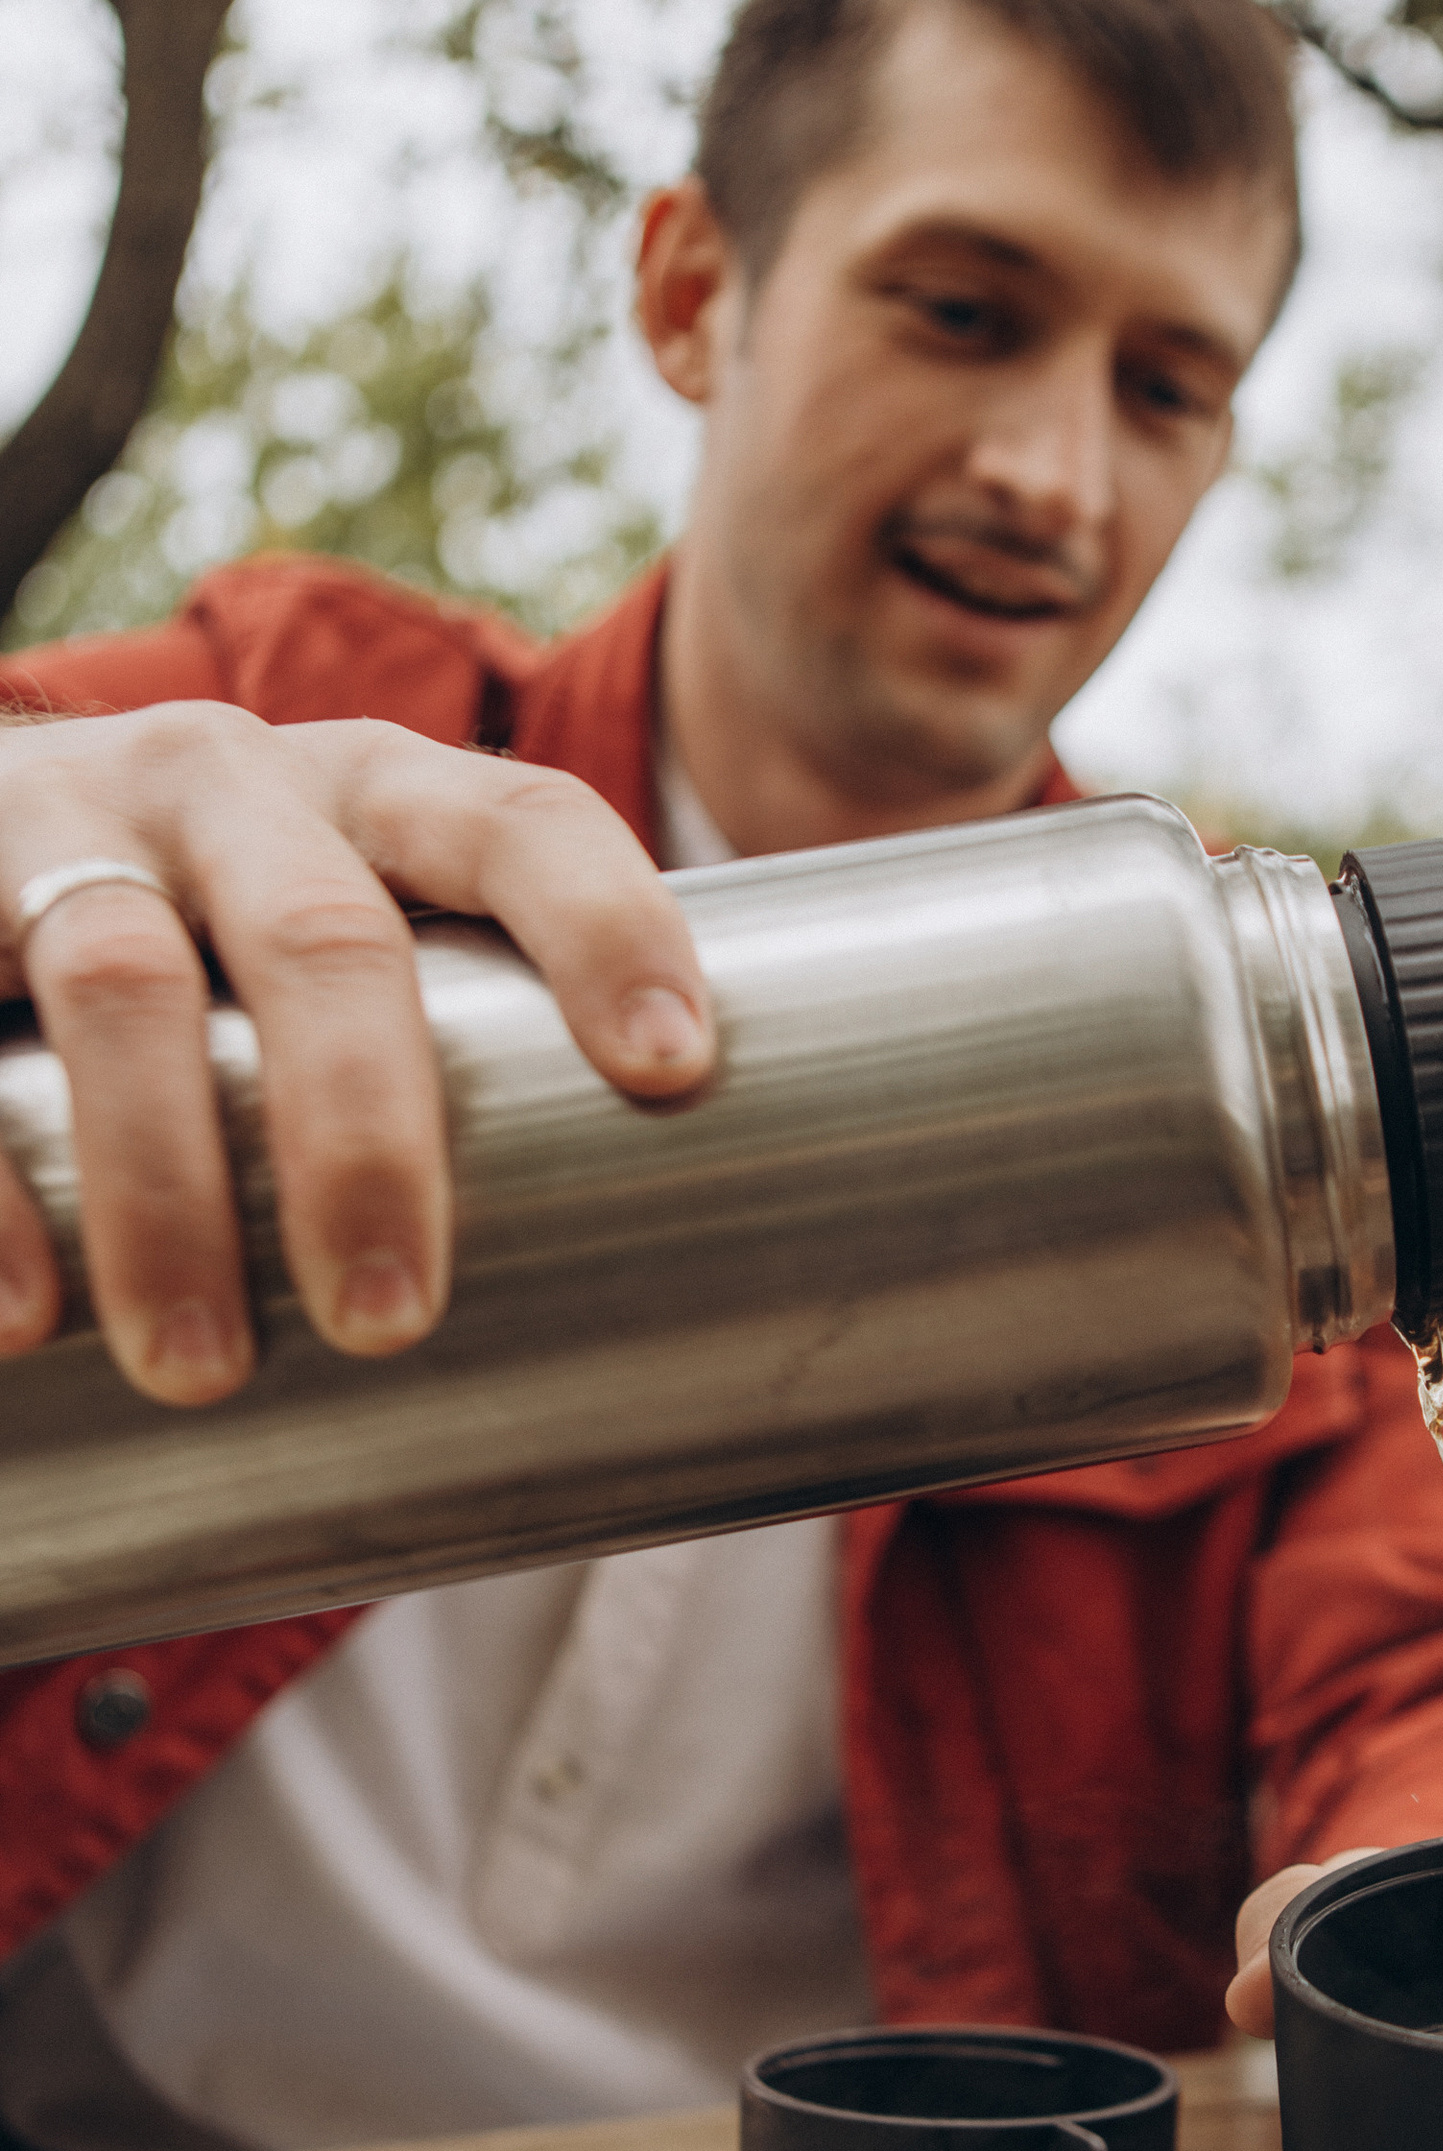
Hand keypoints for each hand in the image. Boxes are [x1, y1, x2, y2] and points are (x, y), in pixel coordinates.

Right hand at [0, 707, 713, 1403]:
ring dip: (166, 1191)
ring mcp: (63, 819)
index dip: (606, 926)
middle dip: (363, 1134)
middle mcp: (227, 781)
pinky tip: (25, 1316)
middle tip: (390, 1320)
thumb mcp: (336, 927)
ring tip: (201, 1369)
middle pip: (324, 938)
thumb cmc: (212, 937)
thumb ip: (454, 1037)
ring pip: (123, 985)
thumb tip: (650, 1287)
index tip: (671, 1068)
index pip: (522, 822)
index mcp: (372, 789)